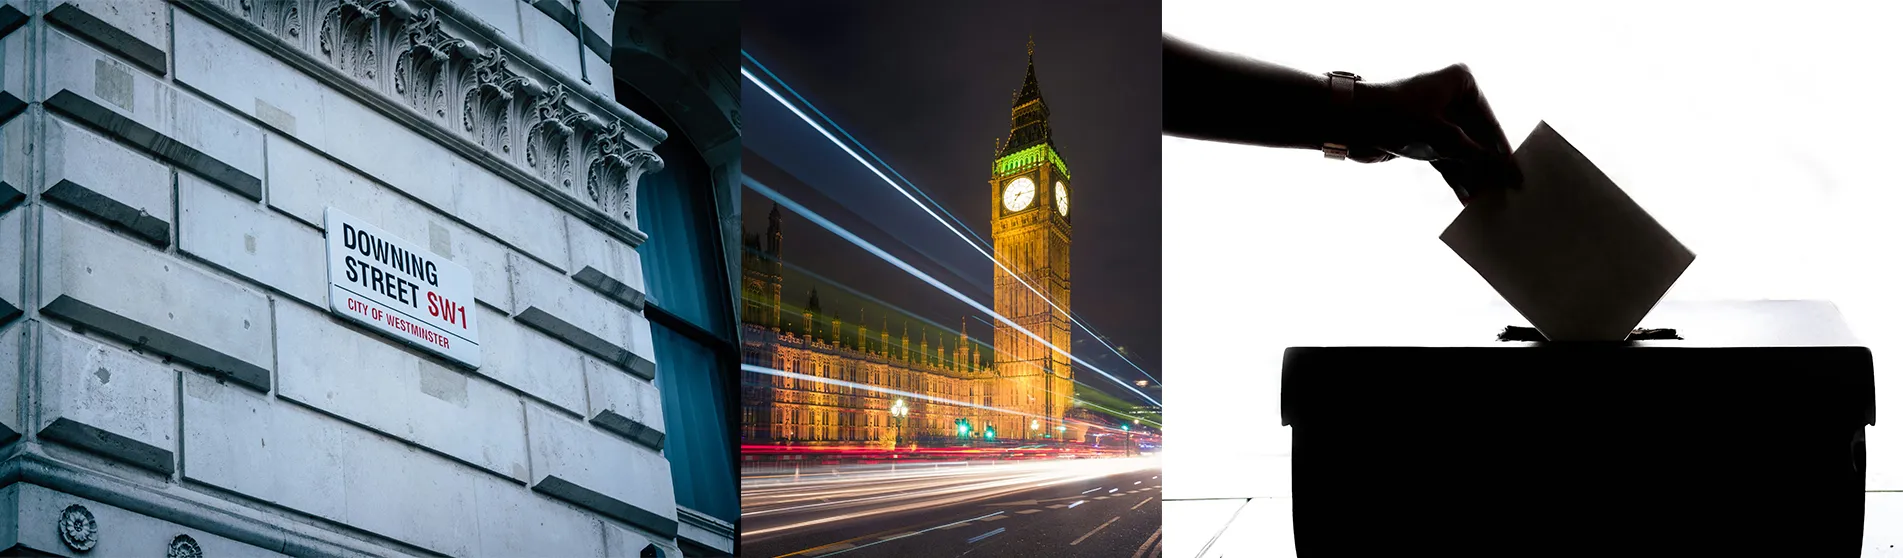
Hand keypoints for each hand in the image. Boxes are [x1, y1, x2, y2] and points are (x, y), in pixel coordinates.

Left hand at [1343, 64, 1522, 204]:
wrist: (1347, 122)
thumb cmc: (1393, 116)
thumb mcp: (1440, 136)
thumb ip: (1473, 154)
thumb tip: (1503, 169)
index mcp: (1462, 83)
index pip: (1490, 122)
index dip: (1503, 152)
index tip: (1518, 176)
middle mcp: (1452, 98)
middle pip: (1479, 139)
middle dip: (1489, 167)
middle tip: (1507, 193)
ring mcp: (1438, 119)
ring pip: (1463, 151)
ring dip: (1473, 175)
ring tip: (1489, 200)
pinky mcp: (1424, 138)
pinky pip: (1447, 159)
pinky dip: (1455, 176)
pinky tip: (1467, 197)